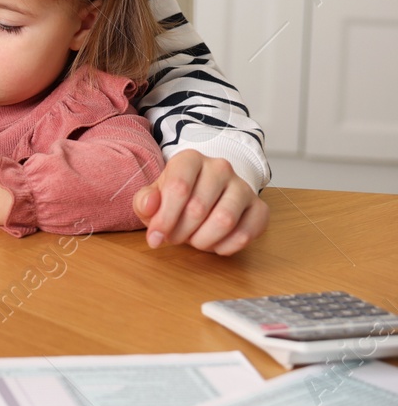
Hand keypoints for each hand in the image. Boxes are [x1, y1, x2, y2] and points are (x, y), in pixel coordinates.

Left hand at [133, 150, 267, 254]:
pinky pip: (246, 233)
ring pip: (224, 221)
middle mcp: (220, 167)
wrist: (206, 194)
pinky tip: (214, 245)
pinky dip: (227, 247)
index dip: (164, 218)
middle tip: (174, 238)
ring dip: (203, 240)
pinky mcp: (259, 207)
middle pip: (198, 208)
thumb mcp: (153, 196)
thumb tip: (149, 206)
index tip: (155, 236)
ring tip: (193, 240)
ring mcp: (243, 186)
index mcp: (190, 159)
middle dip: (181, 232)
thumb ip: (145, 201)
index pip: (178, 188)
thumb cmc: (175, 197)